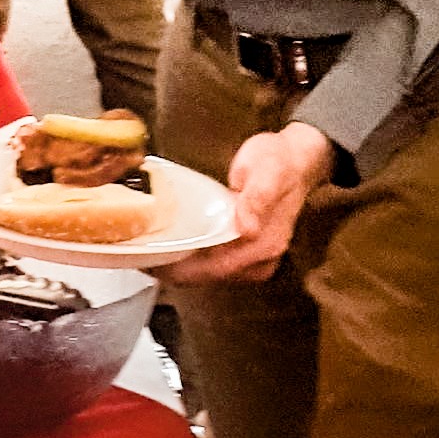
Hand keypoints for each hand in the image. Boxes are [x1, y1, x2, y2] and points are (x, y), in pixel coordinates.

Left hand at [163, 121, 332, 284]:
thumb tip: (247, 227)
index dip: (180, 270)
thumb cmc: (278, 161)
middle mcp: (261, 260)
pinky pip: (215, 266)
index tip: (150, 262)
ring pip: (209, 275)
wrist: (298, 160)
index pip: (214, 269)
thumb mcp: (267, 170)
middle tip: (140, 258)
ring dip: (180, 268)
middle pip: (208, 277)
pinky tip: (172, 249)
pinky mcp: (249, 255)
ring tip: (150, 254)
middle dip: (173, 271)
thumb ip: (257, 197)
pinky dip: (192, 262)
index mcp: (264, 244)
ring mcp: (256, 260)